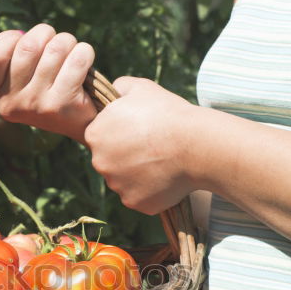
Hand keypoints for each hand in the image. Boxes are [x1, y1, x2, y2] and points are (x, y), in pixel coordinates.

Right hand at [0, 24, 98, 141]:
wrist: (76, 121)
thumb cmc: (44, 86)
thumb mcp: (16, 74)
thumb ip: (9, 53)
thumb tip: (20, 35)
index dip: (10, 39)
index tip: (22, 43)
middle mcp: (9, 104)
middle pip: (28, 45)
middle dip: (46, 35)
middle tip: (53, 46)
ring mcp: (34, 106)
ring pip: (55, 48)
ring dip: (67, 42)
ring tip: (69, 55)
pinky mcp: (60, 105)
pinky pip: (77, 59)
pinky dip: (85, 53)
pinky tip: (83, 63)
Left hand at [84, 76, 198, 214]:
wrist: (195, 144)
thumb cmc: (168, 113)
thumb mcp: (141, 88)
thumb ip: (120, 87)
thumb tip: (114, 90)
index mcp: (95, 134)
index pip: (100, 136)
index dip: (120, 133)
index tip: (139, 131)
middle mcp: (99, 163)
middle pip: (109, 160)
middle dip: (126, 155)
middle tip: (151, 147)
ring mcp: (116, 186)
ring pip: (123, 180)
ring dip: (138, 174)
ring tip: (162, 162)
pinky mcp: (134, 202)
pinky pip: (140, 197)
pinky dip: (151, 190)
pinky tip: (167, 177)